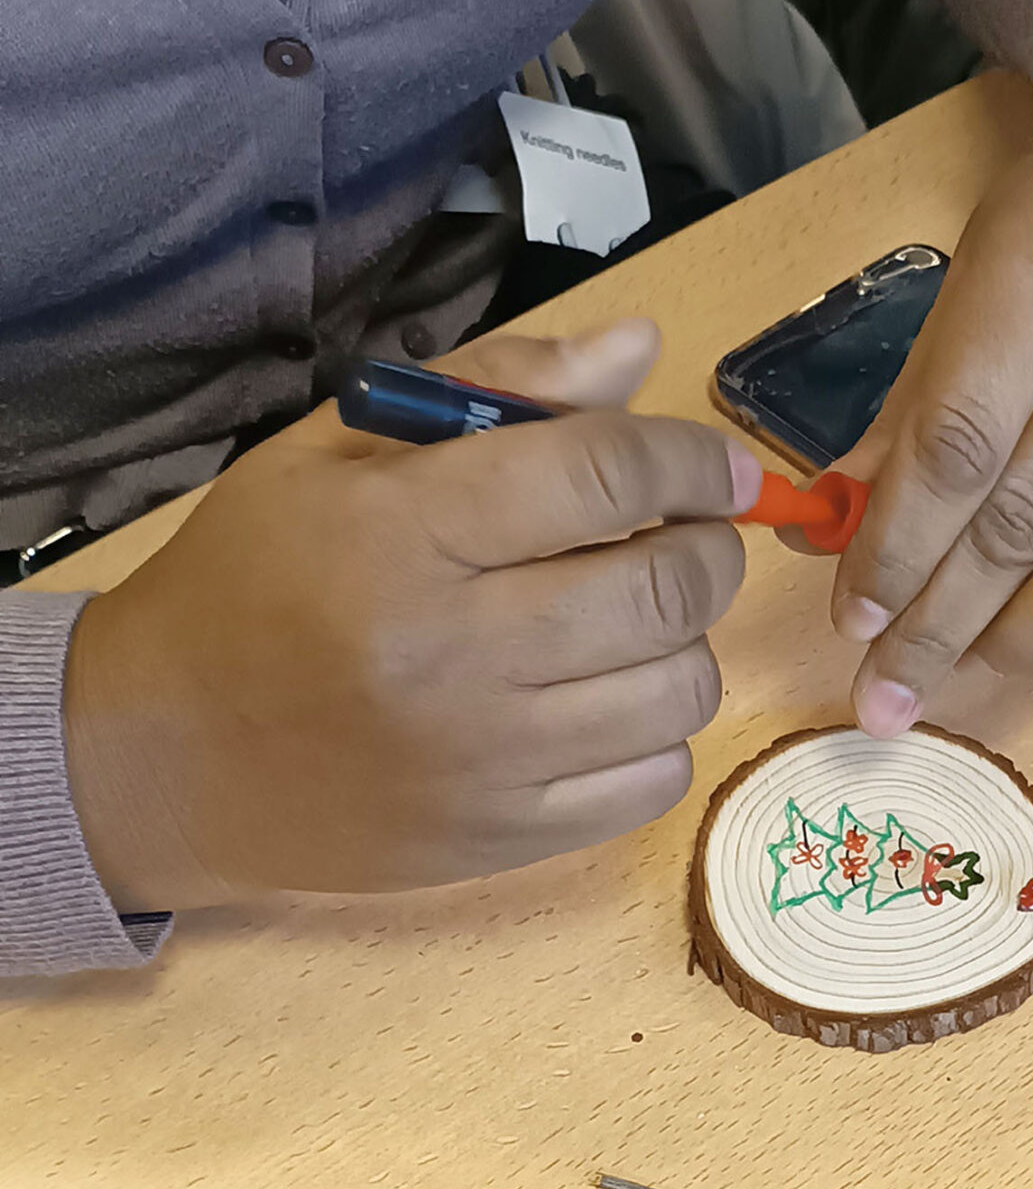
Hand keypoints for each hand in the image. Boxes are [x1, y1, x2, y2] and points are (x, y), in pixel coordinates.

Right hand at [65, 320, 759, 910]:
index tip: (714, 466)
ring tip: (634, 622)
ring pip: (679, 691)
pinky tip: (607, 702)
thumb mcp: (336, 450)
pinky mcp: (498, 839)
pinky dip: (658, 734)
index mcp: (403, 532)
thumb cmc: (254, 580)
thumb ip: (493, 386)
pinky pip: (654, 782)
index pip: (604, 475)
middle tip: (687, 536)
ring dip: (686, 644)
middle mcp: (450, 650)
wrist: (161, 755)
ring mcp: (481, 759)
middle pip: (666, 588)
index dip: (690, 459)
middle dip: (707, 547)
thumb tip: (640, 349)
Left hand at [830, 82, 1032, 733]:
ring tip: (965, 664)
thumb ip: (907, 409)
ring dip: (1027, 634)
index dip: (896, 546)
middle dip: (939, 619)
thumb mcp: (971, 278)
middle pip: (1025, 515)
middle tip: (883, 687)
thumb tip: (826, 535)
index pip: (959, 440)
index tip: (851, 618)